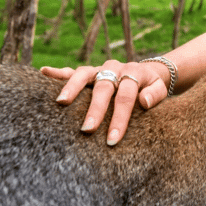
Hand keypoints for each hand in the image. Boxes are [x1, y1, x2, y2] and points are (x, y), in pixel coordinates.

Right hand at [41, 60, 169, 144]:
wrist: (147, 72)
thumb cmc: (152, 87)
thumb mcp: (161, 89)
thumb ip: (155, 94)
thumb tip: (144, 102)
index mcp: (134, 73)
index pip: (126, 96)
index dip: (120, 118)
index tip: (113, 138)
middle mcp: (115, 68)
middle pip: (104, 87)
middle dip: (95, 109)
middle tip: (87, 129)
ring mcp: (101, 68)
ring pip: (84, 75)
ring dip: (72, 87)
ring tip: (61, 102)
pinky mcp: (90, 71)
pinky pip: (72, 71)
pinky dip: (58, 72)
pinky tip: (44, 72)